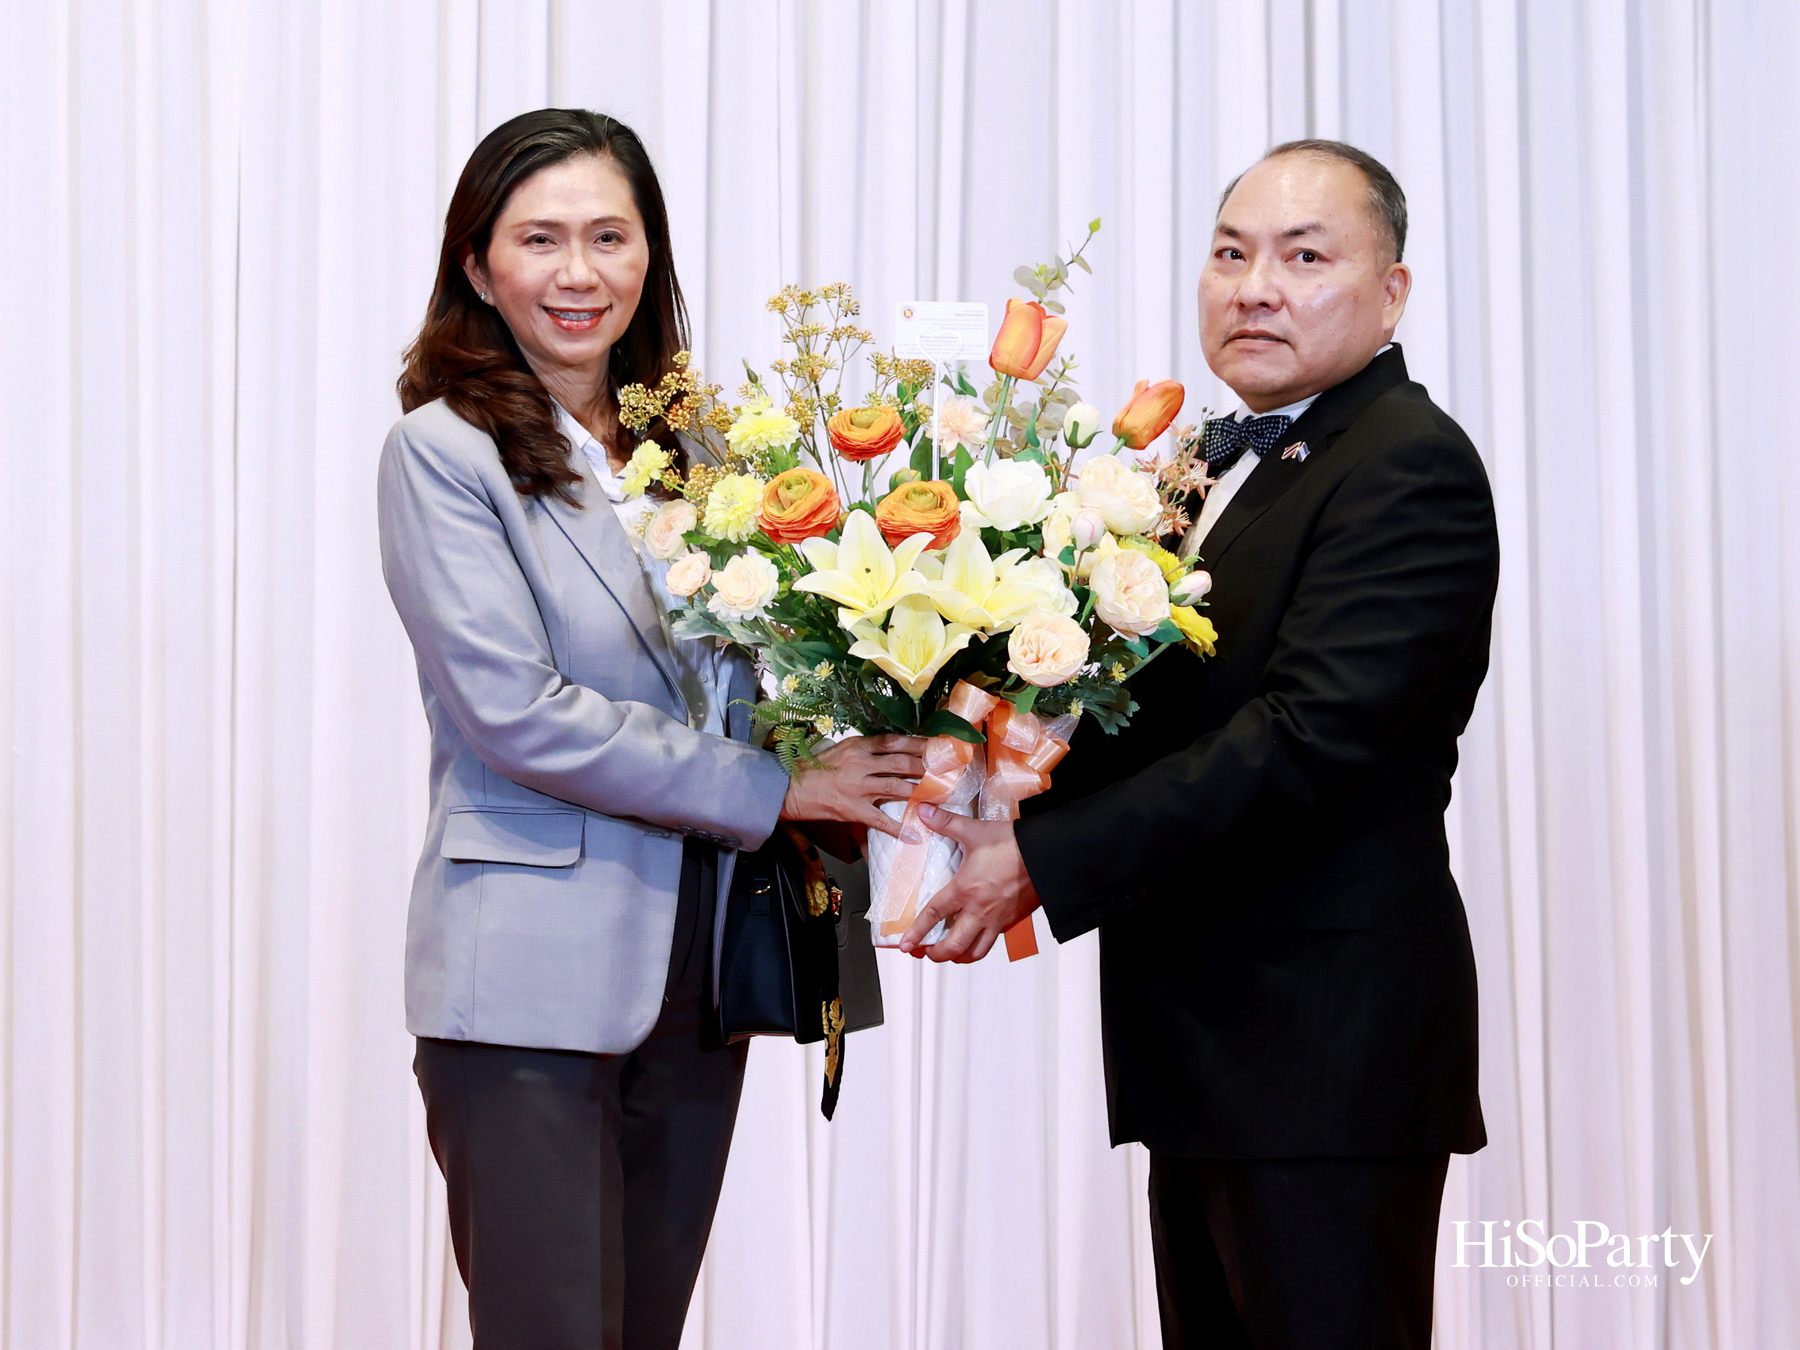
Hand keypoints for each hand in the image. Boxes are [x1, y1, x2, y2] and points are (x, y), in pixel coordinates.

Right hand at [780, 734, 925, 837]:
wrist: (788, 788)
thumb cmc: (813, 768)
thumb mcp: (840, 750)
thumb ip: (864, 751)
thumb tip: (891, 753)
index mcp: (858, 746)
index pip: (895, 742)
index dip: (919, 743)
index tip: (937, 745)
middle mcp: (861, 763)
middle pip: (902, 763)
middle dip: (928, 767)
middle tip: (947, 771)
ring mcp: (857, 786)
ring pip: (897, 787)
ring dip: (921, 792)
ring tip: (939, 796)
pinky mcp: (852, 809)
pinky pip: (880, 820)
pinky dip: (898, 828)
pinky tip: (913, 834)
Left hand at [898, 805, 1039, 961]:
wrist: (1048, 855)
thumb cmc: (1014, 844)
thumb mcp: (975, 831)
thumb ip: (946, 823)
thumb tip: (924, 811)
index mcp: (966, 890)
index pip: (933, 915)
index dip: (917, 933)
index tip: (905, 945)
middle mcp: (980, 911)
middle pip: (953, 946)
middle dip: (936, 954)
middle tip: (925, 952)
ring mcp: (998, 919)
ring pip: (975, 952)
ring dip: (959, 956)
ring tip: (950, 953)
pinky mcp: (1012, 921)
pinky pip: (993, 942)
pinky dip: (980, 946)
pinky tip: (976, 938)